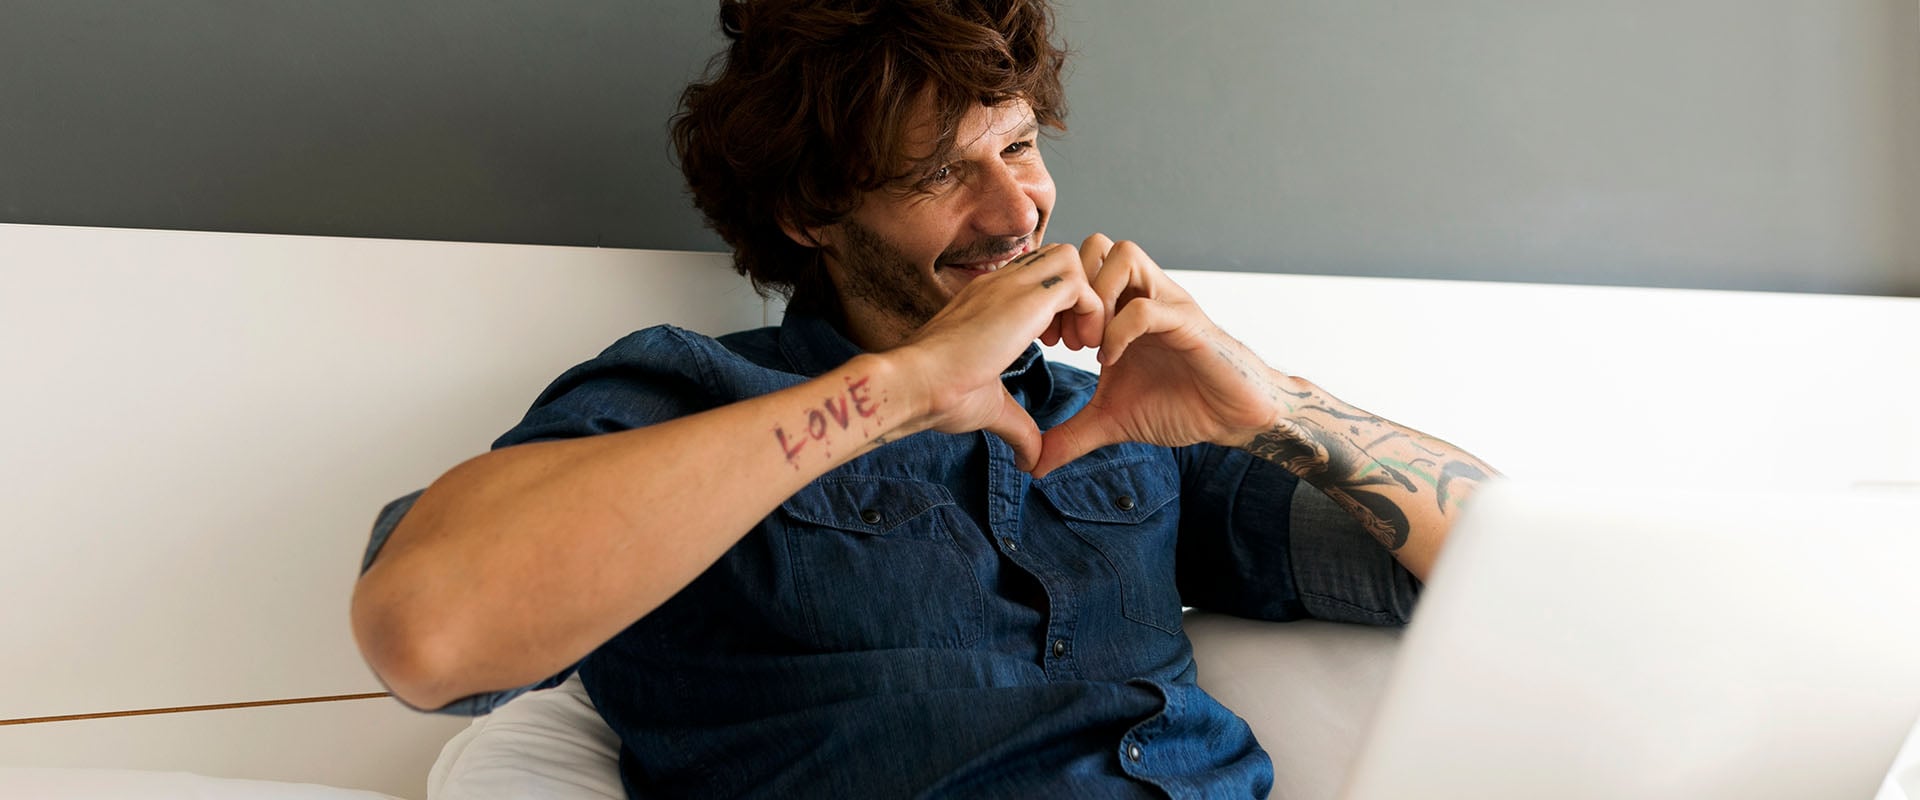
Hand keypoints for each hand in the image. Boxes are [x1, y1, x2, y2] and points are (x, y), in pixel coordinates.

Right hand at [889, 243, 1105, 470]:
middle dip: (1078, 294)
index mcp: (987, 299)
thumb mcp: (989, 406)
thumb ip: (1018, 426)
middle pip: (1058, 257)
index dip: (1056, 306)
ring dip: (1088, 299)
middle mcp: (1000, 283)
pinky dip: (1093, 313)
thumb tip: (1032, 460)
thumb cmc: (939, 395)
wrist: (915, 385)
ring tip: (1079, 343)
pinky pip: (1082, 285)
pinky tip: (1081, 349)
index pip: (1036, 275)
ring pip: (1073, 259)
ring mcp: (1011, 285)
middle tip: (1073, 340)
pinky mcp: (1026, 298)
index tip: (1055, 345)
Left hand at [1032, 236, 1283, 477]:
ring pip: (1124, 255)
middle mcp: (1143, 294)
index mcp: (1122, 307)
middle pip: (1097, 244)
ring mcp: (1167, 303)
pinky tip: (1110, 362)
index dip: (1055, 296)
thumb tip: (1035, 466)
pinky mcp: (1189, 324)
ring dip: (1097, 298)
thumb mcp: (1112, 421)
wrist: (1232, 417)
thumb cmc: (1179, 405)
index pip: (1078, 264)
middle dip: (1073, 287)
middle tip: (1066, 336)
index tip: (1045, 340)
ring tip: (1088, 344)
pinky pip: (1148, 307)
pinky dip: (1121, 330)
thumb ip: (1071, 436)